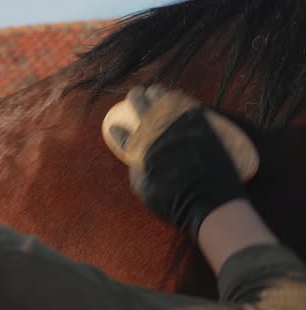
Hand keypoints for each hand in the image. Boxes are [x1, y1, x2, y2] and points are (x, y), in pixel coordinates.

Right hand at [109, 85, 247, 239]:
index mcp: (142, 150)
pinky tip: (178, 96)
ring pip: (165, 100)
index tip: (114, 126)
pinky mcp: (202, 125)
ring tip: (156, 91)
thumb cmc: (175, 203)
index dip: (117, 131)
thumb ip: (137, 172)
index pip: (124, 136)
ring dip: (158, 93)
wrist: (210, 203)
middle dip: (136, 97)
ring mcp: (181, 127)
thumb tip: (137, 160)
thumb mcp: (145, 192)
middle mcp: (158, 134)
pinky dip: (181, 98)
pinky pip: (189, 104)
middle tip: (135, 94)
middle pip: (142, 107)